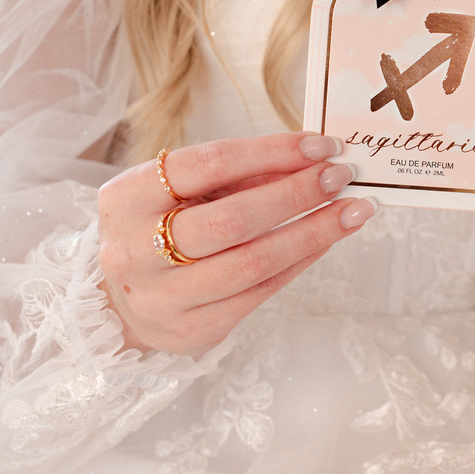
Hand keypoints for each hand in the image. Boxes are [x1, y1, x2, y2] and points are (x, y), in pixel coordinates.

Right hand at [97, 133, 375, 355]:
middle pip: (233, 219)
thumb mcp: (184, 190)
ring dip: (313, 232)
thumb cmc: (161, 228)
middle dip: (296, 194)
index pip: (209, 164)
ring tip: (352, 211)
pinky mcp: (192, 329)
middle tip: (340, 176)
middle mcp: (136, 250)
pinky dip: (301, 260)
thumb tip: (311, 159)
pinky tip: (326, 240)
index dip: (272, 152)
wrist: (122, 299)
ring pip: (254, 261)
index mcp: (128, 198)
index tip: (320, 144)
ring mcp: (162, 296)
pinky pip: (261, 291)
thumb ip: (240, 175)